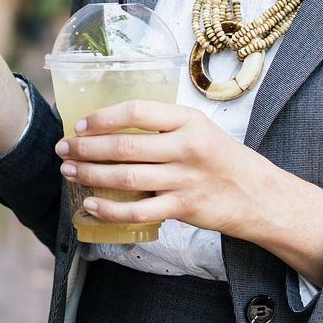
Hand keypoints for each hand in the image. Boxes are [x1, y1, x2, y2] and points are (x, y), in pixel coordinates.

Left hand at [55, 99, 290, 241]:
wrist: (257, 194)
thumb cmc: (221, 158)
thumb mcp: (198, 129)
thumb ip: (162, 126)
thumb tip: (109, 128)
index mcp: (187, 120)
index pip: (136, 112)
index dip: (102, 118)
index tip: (81, 125)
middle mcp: (186, 147)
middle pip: (125, 146)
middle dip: (86, 148)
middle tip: (64, 148)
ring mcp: (185, 179)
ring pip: (126, 177)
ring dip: (91, 174)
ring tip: (69, 171)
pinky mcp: (184, 208)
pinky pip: (138, 211)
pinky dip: (110, 210)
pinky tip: (91, 205)